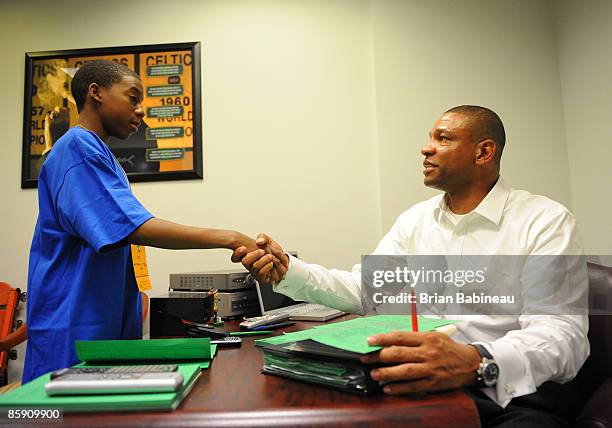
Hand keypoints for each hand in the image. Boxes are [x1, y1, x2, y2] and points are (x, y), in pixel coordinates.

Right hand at [232, 233, 288, 284]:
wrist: (281, 264)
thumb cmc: (272, 253)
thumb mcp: (268, 242)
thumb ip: (263, 238)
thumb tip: (259, 241)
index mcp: (248, 256)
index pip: (236, 256)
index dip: (237, 253)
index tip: (243, 248)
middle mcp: (250, 265)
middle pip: (245, 261)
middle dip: (254, 255)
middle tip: (262, 251)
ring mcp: (255, 272)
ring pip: (254, 267)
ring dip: (263, 260)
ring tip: (269, 256)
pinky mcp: (261, 278)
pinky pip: (261, 273)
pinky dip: (267, 267)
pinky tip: (270, 263)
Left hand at [359, 331, 480, 393]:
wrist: (470, 364)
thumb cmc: (449, 348)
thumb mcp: (435, 335)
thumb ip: (415, 337)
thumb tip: (392, 338)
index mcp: (427, 338)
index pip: (400, 337)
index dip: (383, 338)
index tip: (369, 341)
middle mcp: (428, 353)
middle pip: (399, 353)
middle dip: (379, 356)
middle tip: (365, 359)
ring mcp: (430, 369)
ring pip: (405, 371)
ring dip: (387, 373)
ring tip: (374, 374)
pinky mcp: (433, 383)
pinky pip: (413, 386)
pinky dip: (399, 388)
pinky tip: (388, 388)